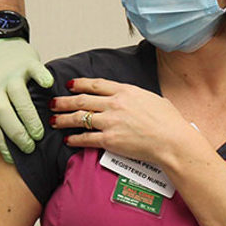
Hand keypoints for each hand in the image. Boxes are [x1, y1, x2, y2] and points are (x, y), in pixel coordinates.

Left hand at [0, 38, 53, 162]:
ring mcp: (9, 71)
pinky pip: (35, 71)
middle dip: (17, 134)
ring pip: (18, 97)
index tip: (12, 158)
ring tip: (40, 133)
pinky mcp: (25, 61)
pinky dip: (42, 80)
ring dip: (30, 118)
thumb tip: (6, 145)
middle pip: (3, 113)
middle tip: (30, 147)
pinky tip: (48, 90)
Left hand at [49, 78, 196, 162]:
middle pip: (82, 100)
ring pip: (79, 118)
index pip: (96, 84)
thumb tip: (130, 98)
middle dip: (64, 101)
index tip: (70, 85)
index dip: (80, 84)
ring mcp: (110, 122)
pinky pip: (86, 138)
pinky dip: (74, 139)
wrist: (172, 141)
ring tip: (53, 121)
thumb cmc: (169, 122)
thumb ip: (136, 96)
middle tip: (53, 103)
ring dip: (63, 119)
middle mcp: (114, 104)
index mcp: (125, 91)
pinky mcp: (109, 140)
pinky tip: (68, 139)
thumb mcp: (152, 99)